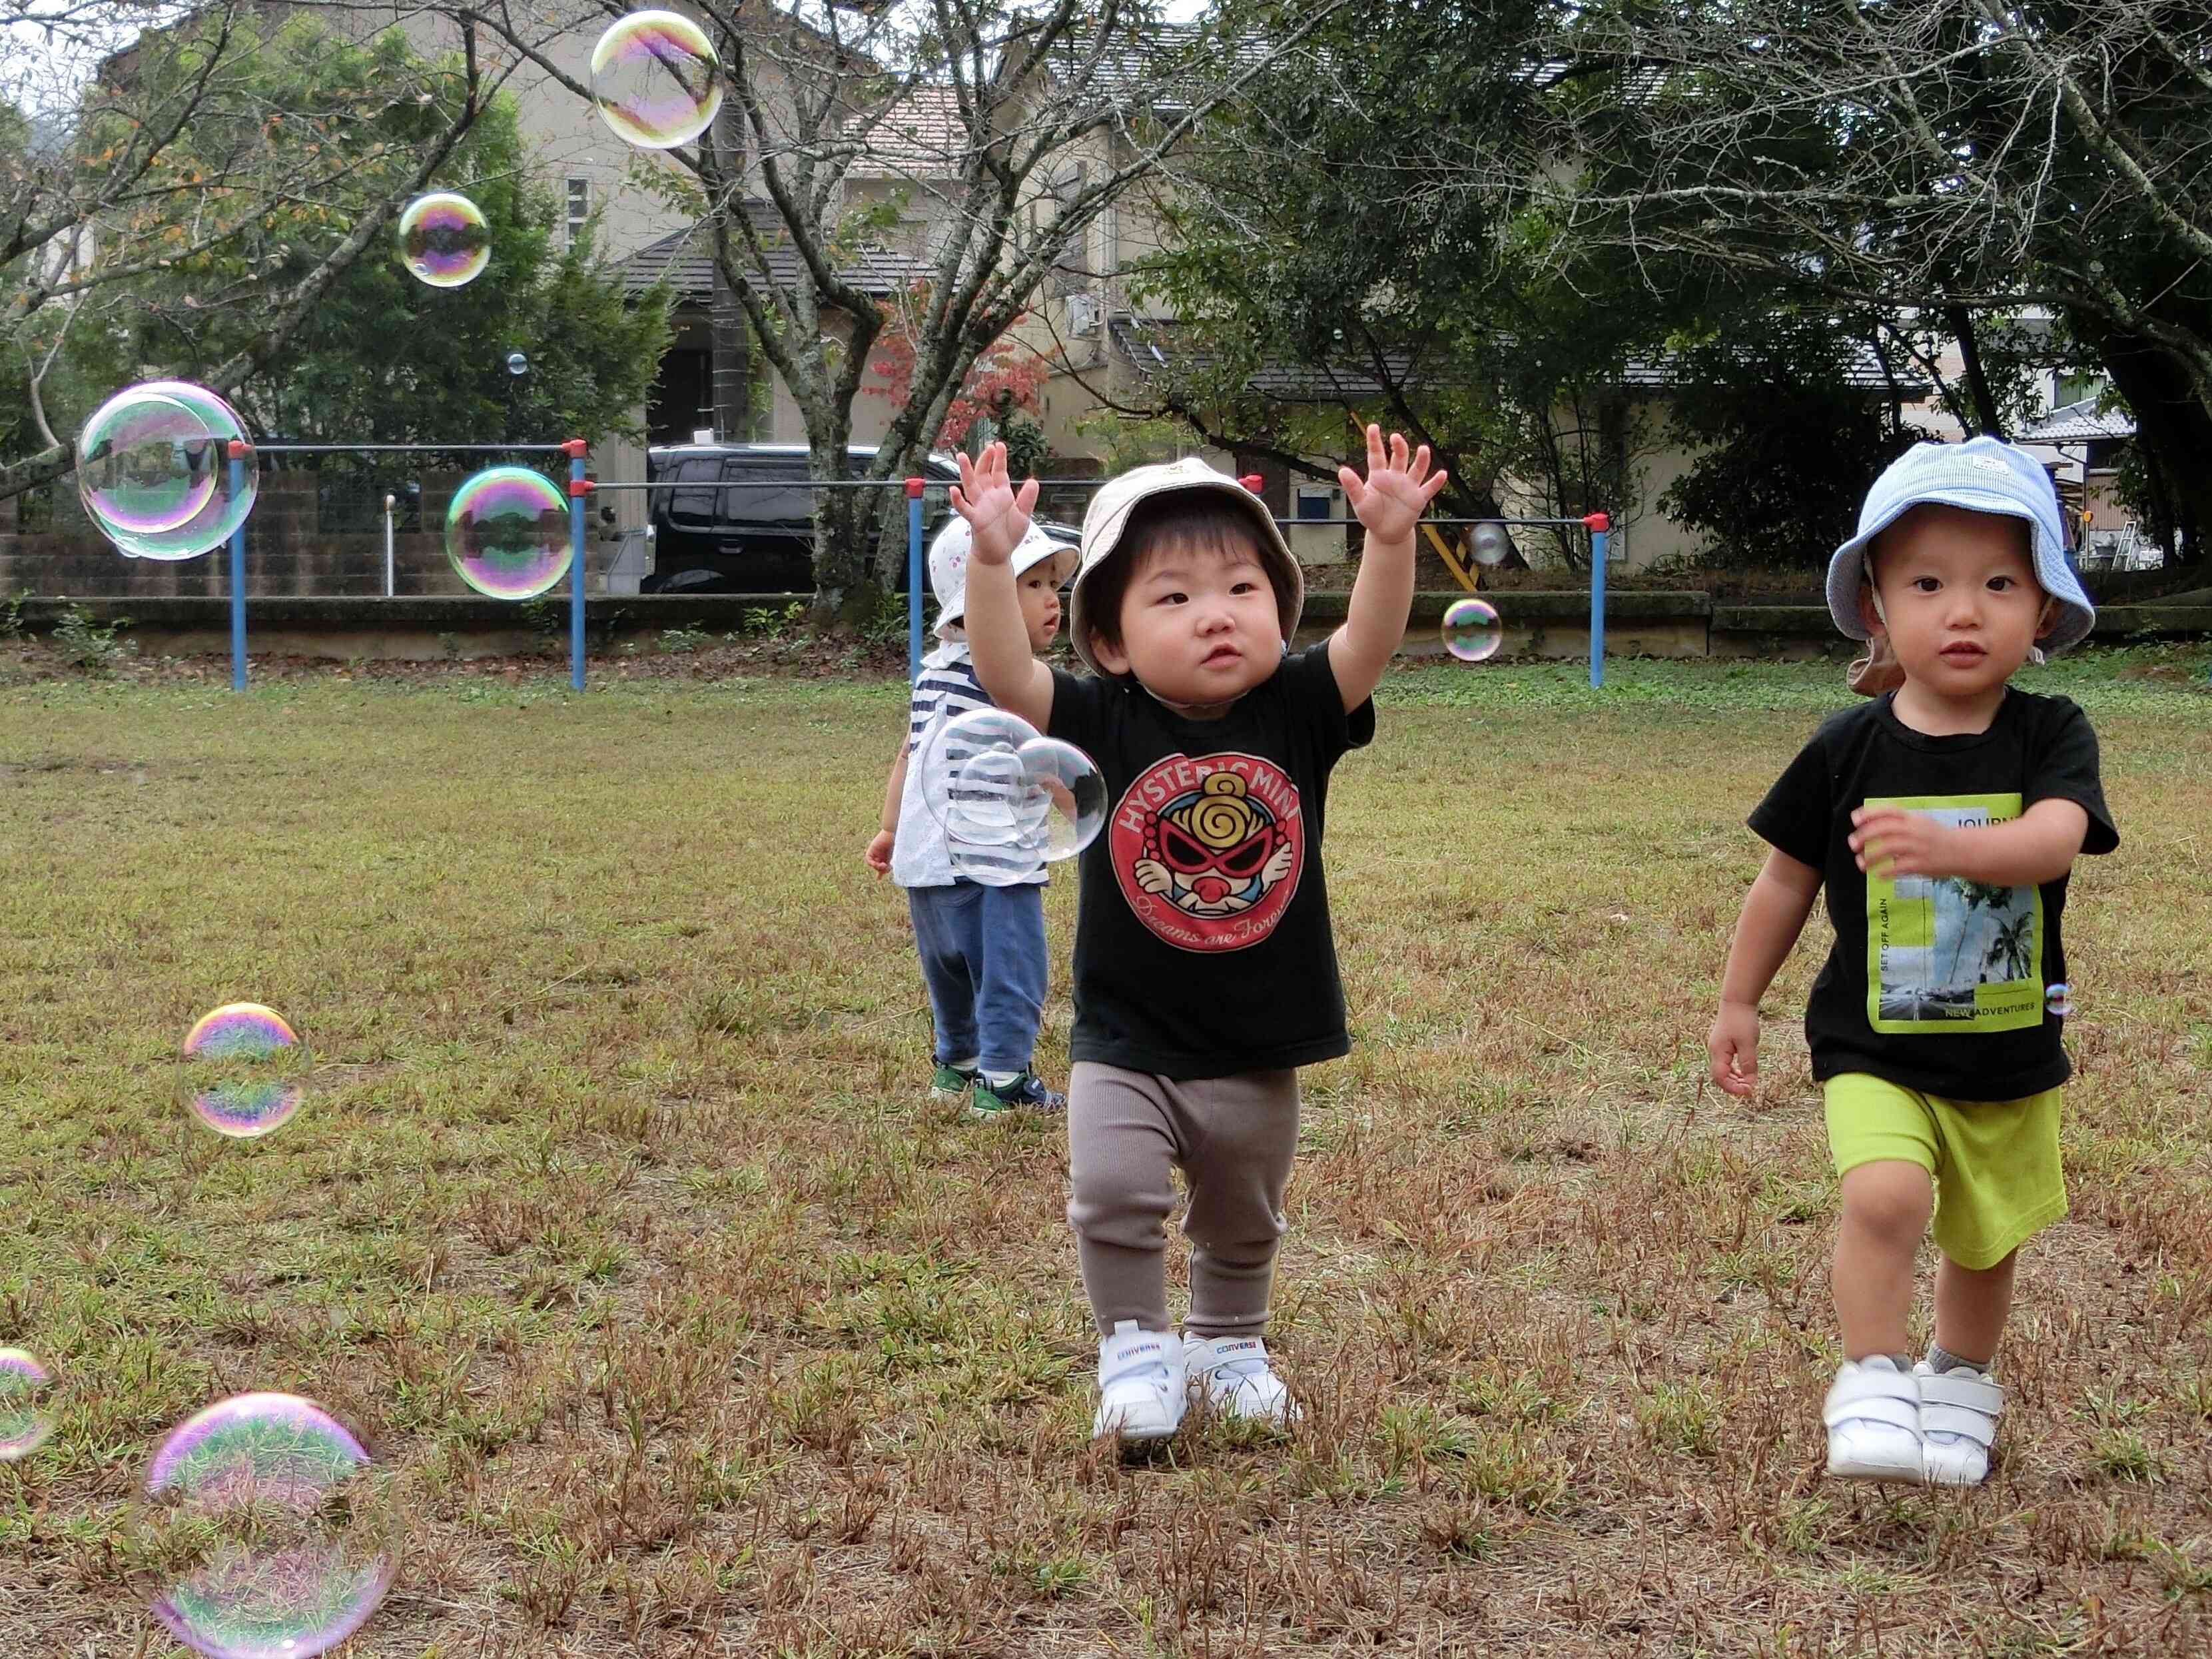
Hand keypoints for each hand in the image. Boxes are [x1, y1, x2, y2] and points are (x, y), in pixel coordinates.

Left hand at [864, 829, 893, 877]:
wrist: (893, 833)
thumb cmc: (899, 843)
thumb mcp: (896, 856)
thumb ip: (893, 863)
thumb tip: (890, 872)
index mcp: (887, 856)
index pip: (882, 866)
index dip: (880, 873)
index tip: (878, 879)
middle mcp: (880, 854)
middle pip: (877, 866)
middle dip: (881, 870)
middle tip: (887, 868)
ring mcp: (875, 851)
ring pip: (872, 864)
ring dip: (877, 867)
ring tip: (883, 865)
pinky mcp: (871, 849)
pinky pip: (868, 859)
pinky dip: (872, 863)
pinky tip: (878, 863)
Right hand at [949, 441, 1038, 566]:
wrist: (999, 554)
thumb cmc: (1008, 535)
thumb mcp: (1024, 515)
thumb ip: (1028, 499)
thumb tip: (1033, 481)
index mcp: (1001, 494)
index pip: (999, 472)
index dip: (999, 459)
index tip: (999, 445)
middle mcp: (988, 497)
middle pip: (983, 474)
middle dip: (985, 460)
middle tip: (987, 446)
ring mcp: (980, 507)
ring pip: (971, 486)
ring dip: (966, 472)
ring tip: (962, 457)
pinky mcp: (975, 519)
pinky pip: (964, 508)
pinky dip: (958, 500)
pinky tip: (954, 490)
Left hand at [1338, 425, 1448, 545]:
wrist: (1385, 533)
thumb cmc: (1371, 516)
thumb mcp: (1360, 502)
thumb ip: (1353, 486)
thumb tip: (1342, 471)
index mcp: (1379, 476)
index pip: (1377, 455)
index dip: (1374, 441)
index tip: (1373, 427)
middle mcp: (1395, 477)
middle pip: (1399, 457)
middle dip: (1399, 446)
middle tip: (1395, 437)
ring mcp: (1408, 486)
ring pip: (1417, 469)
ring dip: (1421, 459)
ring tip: (1423, 449)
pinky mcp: (1418, 498)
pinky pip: (1429, 488)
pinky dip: (1436, 482)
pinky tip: (1442, 474)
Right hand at [1707, 1000, 1760, 1098]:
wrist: (1736, 1001)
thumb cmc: (1742, 1021)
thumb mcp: (1748, 1044)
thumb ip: (1748, 1064)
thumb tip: (1750, 1083)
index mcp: (1718, 1052)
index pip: (1720, 1078)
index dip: (1733, 1088)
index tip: (1749, 1091)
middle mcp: (1714, 1052)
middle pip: (1719, 1076)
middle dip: (1733, 1085)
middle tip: (1750, 1090)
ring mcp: (1717, 1048)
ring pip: (1722, 1071)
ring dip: (1734, 1079)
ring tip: (1749, 1083)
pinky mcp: (1722, 1045)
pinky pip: (1726, 1063)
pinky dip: (1734, 1071)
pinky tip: (1744, 1072)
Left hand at [1848, 806, 1958, 880]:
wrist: (1964, 851)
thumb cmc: (1937, 838)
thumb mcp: (1920, 823)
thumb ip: (1899, 822)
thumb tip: (1871, 823)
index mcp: (1913, 819)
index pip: (1888, 811)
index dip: (1869, 814)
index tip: (1855, 820)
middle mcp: (1914, 831)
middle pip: (1884, 829)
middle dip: (1864, 836)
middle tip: (1852, 844)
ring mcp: (1918, 847)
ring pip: (1888, 848)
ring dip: (1870, 856)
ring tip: (1860, 863)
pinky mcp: (1922, 864)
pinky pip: (1898, 867)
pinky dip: (1885, 871)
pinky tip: (1878, 874)